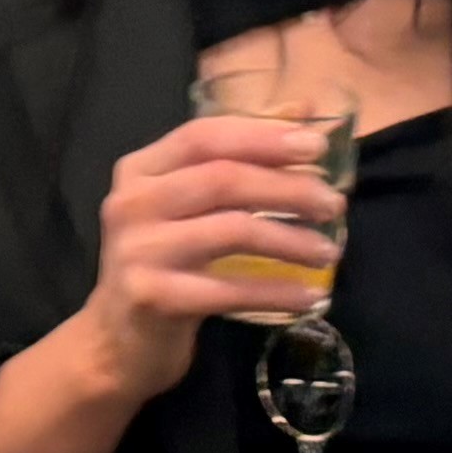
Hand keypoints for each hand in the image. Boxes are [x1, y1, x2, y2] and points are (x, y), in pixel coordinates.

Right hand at [65, 113, 356, 405]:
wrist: (117, 341)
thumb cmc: (163, 264)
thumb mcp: (188, 206)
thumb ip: (236, 159)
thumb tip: (301, 111)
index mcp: (139, 169)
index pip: (203, 136)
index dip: (262, 136)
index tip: (317, 147)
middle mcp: (131, 203)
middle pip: (222, 180)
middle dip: (287, 188)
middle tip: (334, 203)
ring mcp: (138, 250)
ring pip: (231, 231)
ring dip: (290, 239)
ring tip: (330, 251)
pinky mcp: (153, 297)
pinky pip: (228, 289)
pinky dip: (276, 291)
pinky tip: (310, 296)